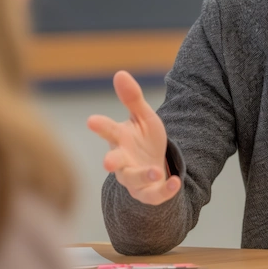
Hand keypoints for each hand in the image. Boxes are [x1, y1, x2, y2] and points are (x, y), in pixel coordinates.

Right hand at [87, 70, 180, 204]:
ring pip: (133, 180)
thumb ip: (132, 98)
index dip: (100, 126)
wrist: (156, 165)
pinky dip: (165, 190)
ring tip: (155, 171)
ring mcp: (133, 178)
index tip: (91, 120)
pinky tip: (176, 182)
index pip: (108, 131)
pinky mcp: (147, 192)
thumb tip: (120, 73)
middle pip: (114, 162)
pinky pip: (154, 195)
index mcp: (119, 139)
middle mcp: (122, 160)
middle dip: (111, 161)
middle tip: (107, 162)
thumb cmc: (144, 139)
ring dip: (142, 176)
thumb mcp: (143, 117)